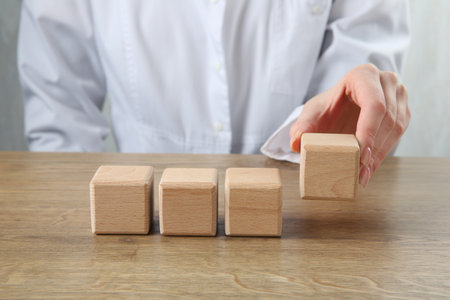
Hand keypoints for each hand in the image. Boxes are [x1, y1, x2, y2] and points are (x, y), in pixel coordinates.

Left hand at [289, 64, 410, 186]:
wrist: (337, 110)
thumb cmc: (326, 109)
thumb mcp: (311, 115)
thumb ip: (302, 127)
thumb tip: (296, 142)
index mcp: (363, 75)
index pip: (374, 104)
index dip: (370, 131)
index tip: (361, 155)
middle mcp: (385, 81)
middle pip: (387, 118)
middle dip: (374, 148)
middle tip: (360, 172)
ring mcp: (398, 94)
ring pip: (396, 127)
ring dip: (380, 154)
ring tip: (363, 174)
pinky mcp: (403, 110)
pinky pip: (399, 133)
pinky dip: (384, 153)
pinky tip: (370, 167)